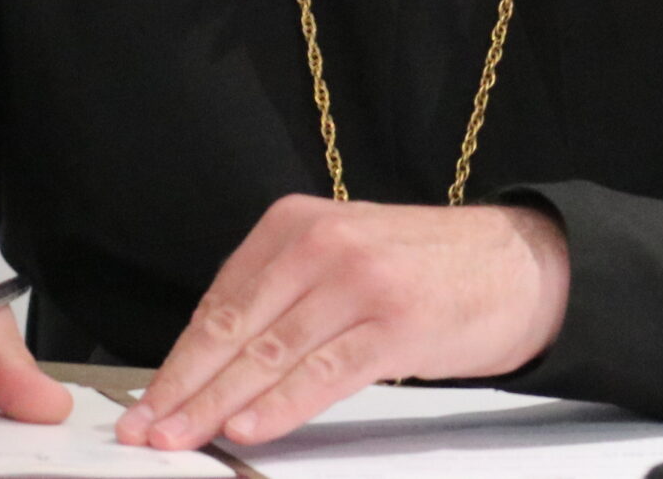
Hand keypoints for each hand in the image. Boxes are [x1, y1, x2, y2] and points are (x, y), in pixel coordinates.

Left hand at [116, 195, 568, 451]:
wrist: (518, 263)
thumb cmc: (424, 268)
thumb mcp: (342, 255)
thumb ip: (281, 294)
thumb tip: (212, 365)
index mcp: (295, 224)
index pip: (219, 301)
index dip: (178, 360)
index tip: (145, 402)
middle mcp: (321, 245)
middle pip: (233, 329)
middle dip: (183, 388)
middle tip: (145, 431)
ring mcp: (358, 283)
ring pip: (269, 354)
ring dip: (218, 405)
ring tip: (180, 439)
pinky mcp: (394, 326)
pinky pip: (322, 373)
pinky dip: (280, 405)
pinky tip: (248, 428)